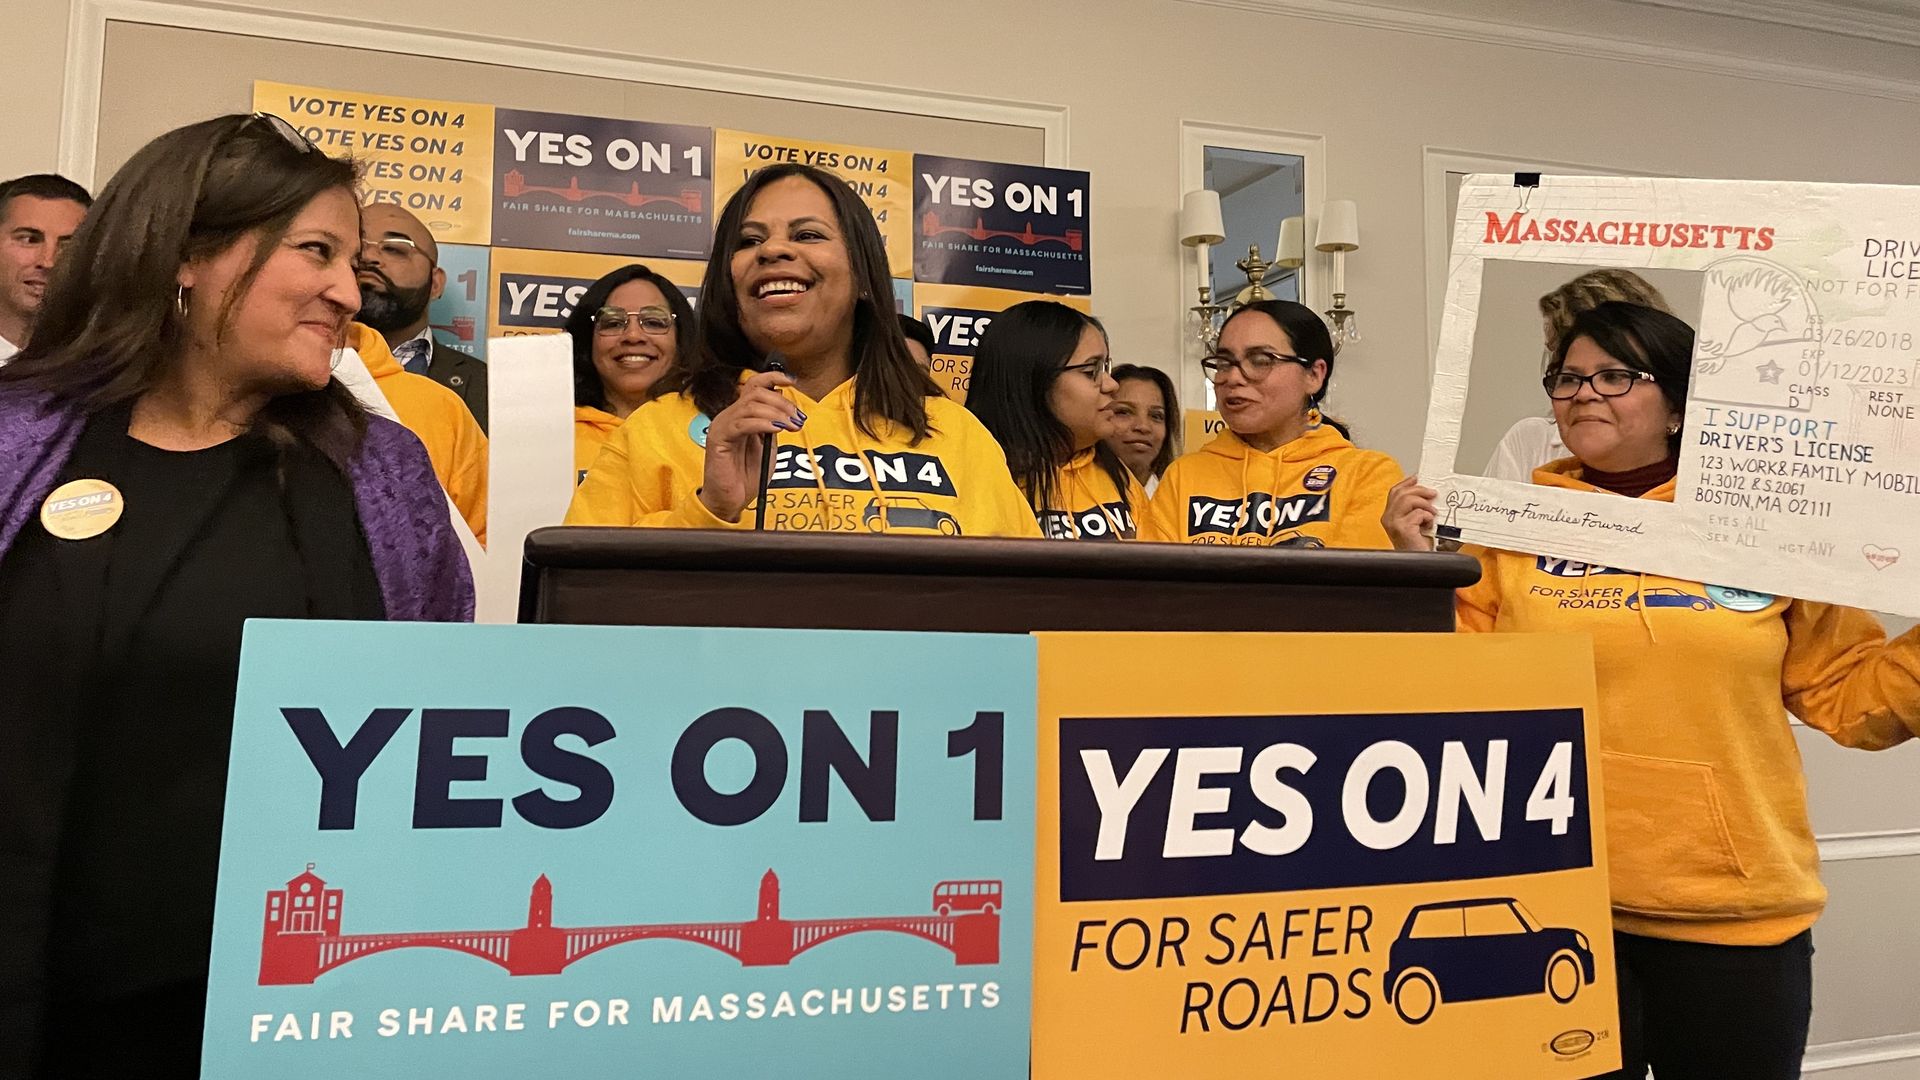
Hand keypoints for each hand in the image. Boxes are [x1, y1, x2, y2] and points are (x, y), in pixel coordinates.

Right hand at [698, 370, 803, 522]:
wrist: (731, 499)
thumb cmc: (747, 475)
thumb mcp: (768, 445)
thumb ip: (773, 425)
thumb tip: (786, 405)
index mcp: (741, 414)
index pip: (754, 385)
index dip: (773, 377)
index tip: (792, 382)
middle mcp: (730, 415)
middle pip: (756, 392)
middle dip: (782, 403)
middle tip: (797, 419)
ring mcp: (722, 425)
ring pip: (751, 406)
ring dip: (777, 414)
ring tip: (791, 426)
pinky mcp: (718, 439)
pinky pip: (742, 423)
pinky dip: (763, 424)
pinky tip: (776, 430)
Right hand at [1383, 475, 1439, 551]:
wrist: (1420, 564)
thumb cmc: (1418, 546)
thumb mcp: (1415, 522)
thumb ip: (1415, 508)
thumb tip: (1426, 492)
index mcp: (1389, 516)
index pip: (1394, 492)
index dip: (1406, 483)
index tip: (1418, 478)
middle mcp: (1388, 519)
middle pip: (1401, 493)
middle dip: (1420, 490)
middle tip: (1433, 494)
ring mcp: (1393, 524)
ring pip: (1408, 499)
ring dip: (1425, 504)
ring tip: (1432, 513)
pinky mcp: (1403, 529)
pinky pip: (1418, 513)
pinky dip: (1428, 517)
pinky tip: (1429, 525)